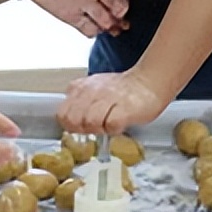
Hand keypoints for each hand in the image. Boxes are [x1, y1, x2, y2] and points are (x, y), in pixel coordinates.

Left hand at [7, 0, 130, 36]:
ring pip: (106, 18)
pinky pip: (88, 28)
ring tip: (113, 27)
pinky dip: (95, 31)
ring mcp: (83, 2)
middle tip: (118, 14)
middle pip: (118, 3)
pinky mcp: (71, 15)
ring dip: (112, 24)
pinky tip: (95, 30)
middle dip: (121, 10)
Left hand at [57, 69, 171, 133]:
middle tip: (96, 128)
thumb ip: (79, 100)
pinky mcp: (124, 108)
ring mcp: (107, 98)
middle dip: (82, 129)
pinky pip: (111, 125)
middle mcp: (91, 91)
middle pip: (73, 120)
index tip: (81, 127)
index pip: (62, 113)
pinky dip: (114, 129)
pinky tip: (119, 124)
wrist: (148, 81)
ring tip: (109, 124)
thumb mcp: (93, 89)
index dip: (71, 125)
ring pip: (89, 122)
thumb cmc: (122, 90)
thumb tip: (68, 119)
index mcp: (81, 88)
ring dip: (99, 130)